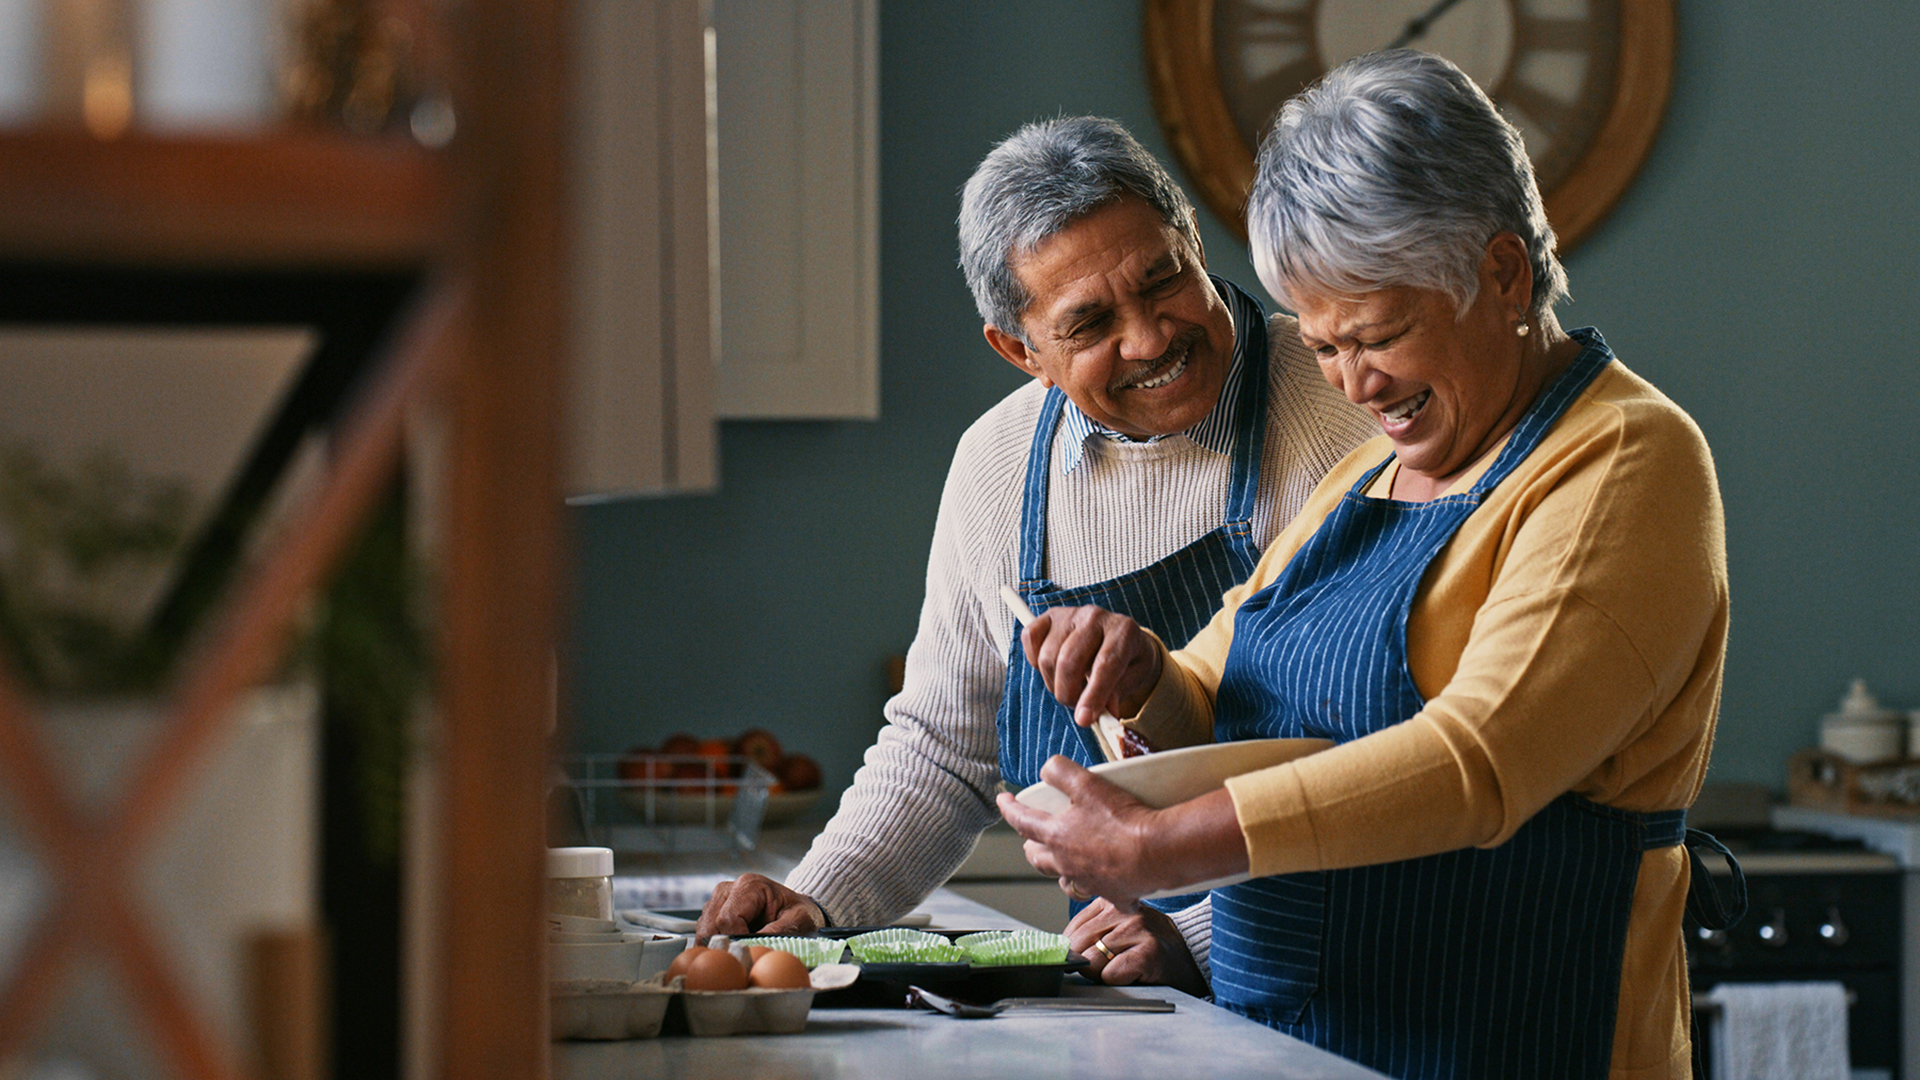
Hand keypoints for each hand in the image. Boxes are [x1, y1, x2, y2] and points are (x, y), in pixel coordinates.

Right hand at [696, 873, 825, 940]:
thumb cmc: (799, 914)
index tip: (751, 951)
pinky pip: (705, 932)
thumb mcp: (797, 922)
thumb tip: (752, 948)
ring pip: (704, 929)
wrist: (799, 910)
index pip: (727, 919)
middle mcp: (729, 889)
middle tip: (744, 954)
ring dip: (719, 944)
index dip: (736, 940)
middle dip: (724, 944)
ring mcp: (719, 899)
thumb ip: (776, 933)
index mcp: (750, 885)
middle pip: (710, 924)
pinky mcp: (715, 912)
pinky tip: (735, 946)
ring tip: (742, 948)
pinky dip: (717, 943)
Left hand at [996, 755, 1163, 903]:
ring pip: (1065, 881)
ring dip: (1060, 871)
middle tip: (1030, 837)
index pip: (1021, 821)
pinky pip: (1104, 895)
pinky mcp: (1115, 894)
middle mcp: (1067, 864)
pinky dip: (1102, 889)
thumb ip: (1060, 771)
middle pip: (1037, 858)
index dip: (1008, 808)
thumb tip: (1046, 769)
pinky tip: (1109, 884)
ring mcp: (1090, 882)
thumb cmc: (1122, 819)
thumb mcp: (1087, 783)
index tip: (1002, 799)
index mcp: (1056, 836)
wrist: (1157, 852)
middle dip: (1030, 846)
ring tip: (1063, 863)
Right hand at [1020, 605, 1162, 728]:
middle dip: (1068, 694)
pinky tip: (1053, 669)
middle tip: (1075, 707)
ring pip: (1048, 656)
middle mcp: (1096, 616)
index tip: (1084, 720)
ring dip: (1053, 683)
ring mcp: (1071, 613)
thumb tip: (1099, 715)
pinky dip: (1036, 661)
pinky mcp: (1050, 615)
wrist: (1120, 639)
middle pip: (1069, 661)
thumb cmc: (1127, 661)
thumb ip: (1115, 695)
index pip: (1105, 664)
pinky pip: (1030, 638)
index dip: (1093, 695)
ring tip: (1069, 688)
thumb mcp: (1132, 679)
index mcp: (1124, 630)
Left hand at [1066, 898, 1207, 997]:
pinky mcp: (1148, 952)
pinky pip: (1111, 973)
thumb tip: (1061, 947)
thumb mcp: (1119, 925)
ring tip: (1118, 969)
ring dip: (1099, 974)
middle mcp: (1125, 911)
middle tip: (1102, 968)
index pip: (1073, 928)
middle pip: (1078, 944)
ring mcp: (1137, 930)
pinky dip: (1114, 980)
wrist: (1188, 955)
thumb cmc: (1148, 942)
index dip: (1074, 949)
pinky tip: (1130, 974)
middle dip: (1083, 963)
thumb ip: (1093, 928)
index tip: (1085, 956)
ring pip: (1092, 960)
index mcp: (1112, 901)